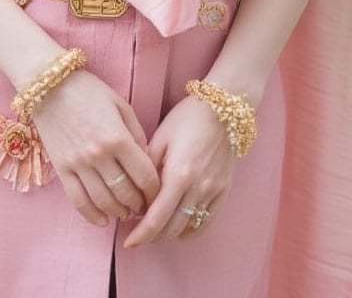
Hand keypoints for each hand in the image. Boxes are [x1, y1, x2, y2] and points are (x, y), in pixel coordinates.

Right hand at [32, 70, 159, 226]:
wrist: (48, 85)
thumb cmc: (88, 90)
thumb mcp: (120, 104)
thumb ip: (136, 132)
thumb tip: (146, 160)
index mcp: (118, 137)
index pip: (145, 176)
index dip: (155, 190)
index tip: (158, 194)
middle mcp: (99, 155)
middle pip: (126, 194)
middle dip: (140, 205)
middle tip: (144, 206)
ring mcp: (78, 164)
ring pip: (104, 202)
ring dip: (119, 212)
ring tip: (127, 212)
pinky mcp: (61, 169)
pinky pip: (78, 201)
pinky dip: (92, 216)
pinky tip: (103, 220)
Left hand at [122, 95, 233, 247]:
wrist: (223, 108)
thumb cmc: (187, 118)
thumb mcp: (160, 137)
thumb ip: (147, 168)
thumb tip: (137, 195)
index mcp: (178, 175)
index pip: (156, 219)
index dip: (140, 235)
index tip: (128, 242)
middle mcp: (197, 188)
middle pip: (170, 228)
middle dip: (151, 234)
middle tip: (138, 227)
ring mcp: (213, 191)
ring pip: (187, 228)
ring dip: (169, 232)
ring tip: (156, 224)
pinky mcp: (224, 191)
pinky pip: (206, 223)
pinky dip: (190, 230)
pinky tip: (179, 224)